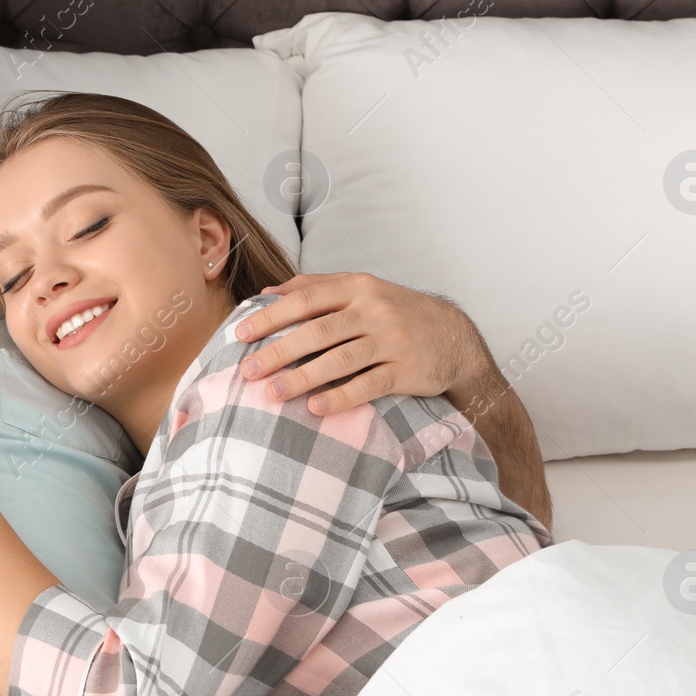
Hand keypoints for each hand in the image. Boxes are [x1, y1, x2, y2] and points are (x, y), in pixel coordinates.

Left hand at [234, 272, 490, 414]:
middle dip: (279, 351)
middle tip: (248, 370)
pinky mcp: (406, 370)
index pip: (306, 299)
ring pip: (340, 359)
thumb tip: (266, 293)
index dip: (271, 317)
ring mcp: (391, 340)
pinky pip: (369, 385)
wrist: (453, 337)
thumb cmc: (395, 312)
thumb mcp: (360, 290)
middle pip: (318, 331)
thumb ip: (315, 287)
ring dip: (303, 377)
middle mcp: (374, 310)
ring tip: (272, 393)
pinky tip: (315, 407)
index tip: (241, 334)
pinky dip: (341, 397)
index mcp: (357, 287)